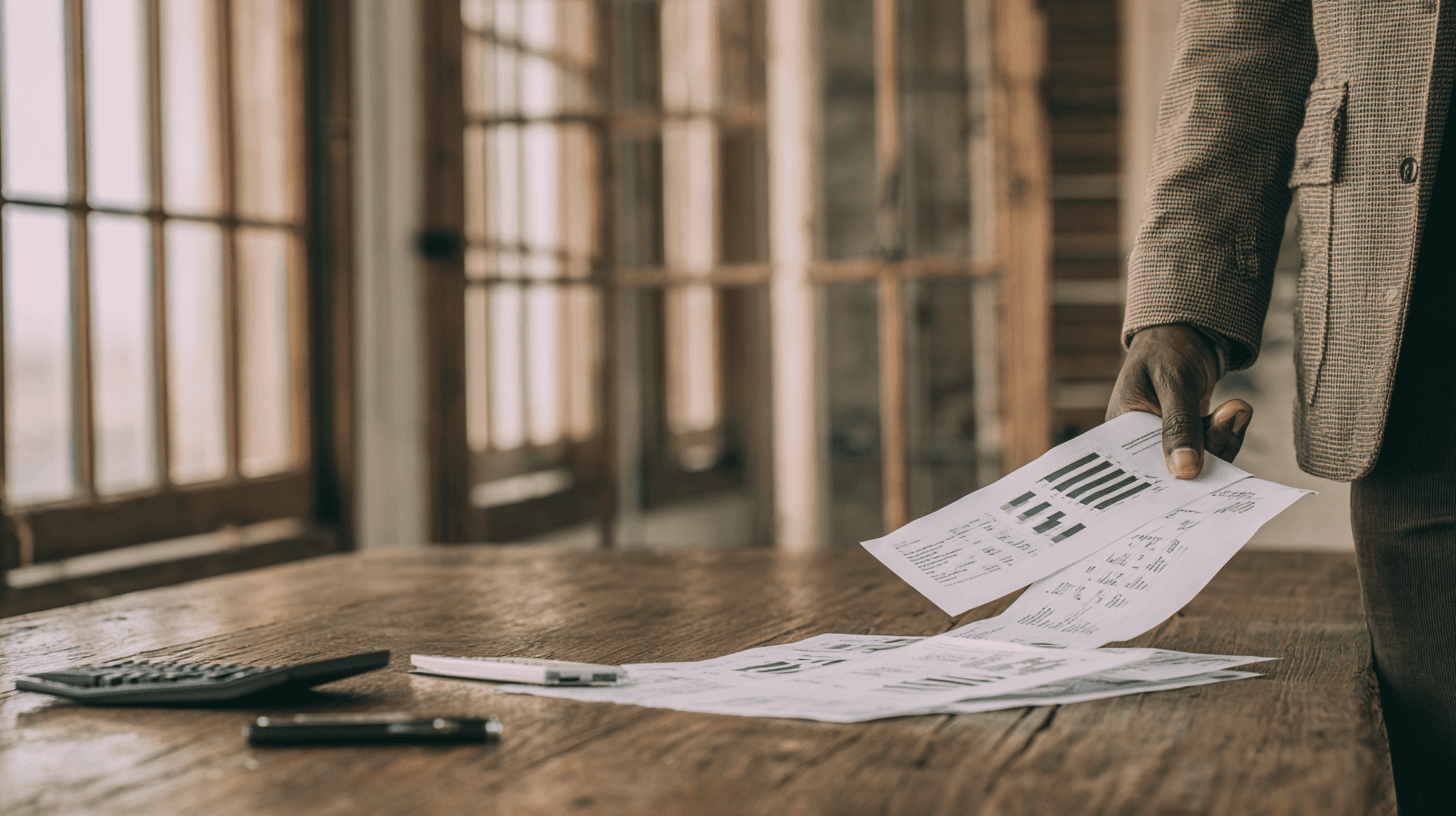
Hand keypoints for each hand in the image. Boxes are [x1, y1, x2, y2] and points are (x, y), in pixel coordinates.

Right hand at [1107, 325, 1252, 478]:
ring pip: (1198, 463)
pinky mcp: (1188, 440)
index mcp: (1121, 431)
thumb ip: (1179, 424)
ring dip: (1222, 440)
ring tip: (1234, 408)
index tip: (1197, 475)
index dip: (1167, 480)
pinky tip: (1234, 413)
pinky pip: (1209, 451)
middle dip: (1207, 453)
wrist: (1184, 335)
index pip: (1141, 469)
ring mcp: (1167, 443)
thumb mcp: (1172, 383)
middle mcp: (1141, 443)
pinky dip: (1226, 435)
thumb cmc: (1166, 351)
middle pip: (1174, 471)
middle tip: (1227, 418)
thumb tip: (1185, 470)